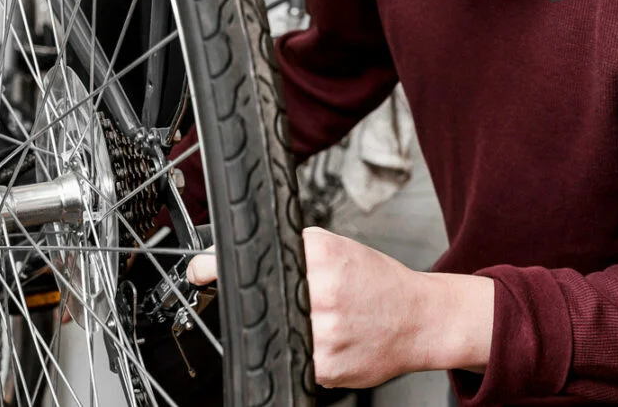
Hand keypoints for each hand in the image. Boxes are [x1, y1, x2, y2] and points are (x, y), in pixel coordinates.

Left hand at [185, 229, 493, 388]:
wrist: (418, 319)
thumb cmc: (379, 284)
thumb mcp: (339, 250)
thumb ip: (294, 251)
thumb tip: (234, 255)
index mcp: (322, 257)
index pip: (254, 262)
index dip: (215, 267)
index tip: (199, 270)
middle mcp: (322, 293)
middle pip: (260, 300)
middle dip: (261, 302)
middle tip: (285, 301)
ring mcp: (324, 334)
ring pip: (276, 333)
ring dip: (286, 330)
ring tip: (318, 320)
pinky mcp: (326, 368)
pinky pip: (296, 360)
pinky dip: (304, 352)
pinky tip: (330, 340)